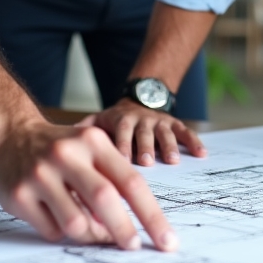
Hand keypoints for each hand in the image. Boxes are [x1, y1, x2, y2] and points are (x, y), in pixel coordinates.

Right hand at [0, 117, 177, 250]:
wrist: (10, 134)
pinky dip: (62, 233)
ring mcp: (40, 175)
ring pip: (77, 223)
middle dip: (123, 230)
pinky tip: (58, 217)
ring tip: (92, 232)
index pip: (130, 182)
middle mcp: (66, 155)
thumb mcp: (91, 150)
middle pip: (104, 200)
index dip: (151, 215)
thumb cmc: (61, 149)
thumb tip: (130, 228)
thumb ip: (111, 181)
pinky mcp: (19, 195)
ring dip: (90, 236)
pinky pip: (52, 231)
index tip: (166, 241)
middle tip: (133, 247)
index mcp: (93, 142)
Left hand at [81, 98, 206, 166]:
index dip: (122, 145)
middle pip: (143, 133)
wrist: (140, 98)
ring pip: (164, 132)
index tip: (122, 162)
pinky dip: (193, 141)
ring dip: (168, 146)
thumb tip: (60, 147)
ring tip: (173, 160)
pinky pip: (185, 131)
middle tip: (147, 163)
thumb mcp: (98, 122)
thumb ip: (83, 132)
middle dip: (145, 147)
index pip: (121, 132)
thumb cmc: (114, 121)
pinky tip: (202, 154)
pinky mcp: (174, 123)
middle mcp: (140, 119)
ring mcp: (158, 121)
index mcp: (121, 120)